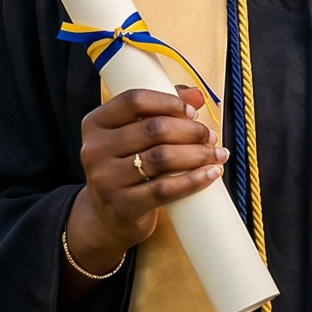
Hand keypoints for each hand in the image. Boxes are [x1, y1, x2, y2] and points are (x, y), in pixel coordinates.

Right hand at [64, 84, 225, 286]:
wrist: (108, 217)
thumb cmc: (127, 168)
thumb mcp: (133, 136)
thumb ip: (160, 110)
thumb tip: (196, 94)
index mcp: (95, 124)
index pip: (133, 100)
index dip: (168, 102)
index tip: (192, 112)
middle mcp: (95, 150)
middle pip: (154, 129)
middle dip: (190, 130)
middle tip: (210, 136)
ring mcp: (106, 179)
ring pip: (162, 158)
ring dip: (198, 153)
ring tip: (216, 154)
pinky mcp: (122, 205)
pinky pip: (165, 189)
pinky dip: (193, 180)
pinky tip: (211, 174)